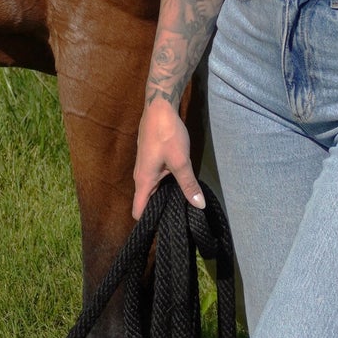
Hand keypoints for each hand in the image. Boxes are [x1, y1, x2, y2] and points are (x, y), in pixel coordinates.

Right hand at [132, 95, 203, 219]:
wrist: (159, 107)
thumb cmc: (167, 134)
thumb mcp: (181, 161)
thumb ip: (188, 185)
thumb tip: (199, 206)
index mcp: (144, 181)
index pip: (138, 211)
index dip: (148, 223)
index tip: (162, 230)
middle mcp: (140, 176)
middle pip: (145, 202)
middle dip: (159, 212)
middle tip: (179, 220)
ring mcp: (145, 166)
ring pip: (152, 190)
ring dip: (164, 197)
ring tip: (182, 205)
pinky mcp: (151, 159)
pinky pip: (156, 179)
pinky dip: (165, 185)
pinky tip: (179, 185)